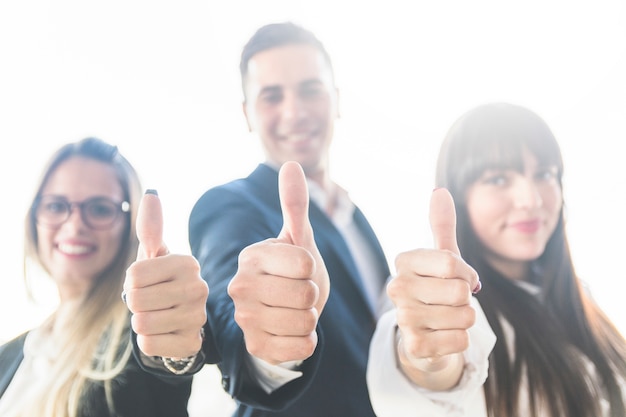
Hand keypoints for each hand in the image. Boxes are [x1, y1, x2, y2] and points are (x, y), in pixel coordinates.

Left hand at [124, 190, 208, 357]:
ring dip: (141, 322)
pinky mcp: (192, 343)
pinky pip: (149, 345)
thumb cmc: (160, 283)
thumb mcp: (153, 256)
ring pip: (142, 324)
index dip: (131, 281)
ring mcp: (198, 317)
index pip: (134, 275)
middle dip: (135, 303)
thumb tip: (151, 192)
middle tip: (151, 301)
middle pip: (136, 301)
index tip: (147, 282)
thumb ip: (151, 227)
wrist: (177, 319)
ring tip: (157, 316)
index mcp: (188, 263)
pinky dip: (149, 341)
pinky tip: (164, 333)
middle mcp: (199, 288)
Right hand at [227, 161, 329, 364]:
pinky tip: (292, 330)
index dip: (312, 268)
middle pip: (306, 295)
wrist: (285, 311)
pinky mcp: (255, 346)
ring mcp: (245, 319)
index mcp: (251, 256)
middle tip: (299, 292)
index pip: (305, 263)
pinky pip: (302, 347)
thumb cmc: (293, 270)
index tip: (299, 269)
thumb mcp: (297, 237)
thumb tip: (291, 165)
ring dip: (310, 317)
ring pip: (305, 322)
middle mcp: (240, 287)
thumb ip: (294, 204)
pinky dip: (307, 340)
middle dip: (312, 295)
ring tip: (296, 310)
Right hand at [387, 188, 480, 389]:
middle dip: (467, 299)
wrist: (424, 333)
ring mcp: (402, 318)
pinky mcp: (414, 346)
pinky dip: (461, 340)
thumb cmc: (436, 289)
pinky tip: (444, 336)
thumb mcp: (442, 257)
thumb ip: (441, 225)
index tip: (461, 278)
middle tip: (453, 302)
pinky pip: (460, 340)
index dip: (467, 274)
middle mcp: (397, 287)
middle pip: (461, 291)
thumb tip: (440, 191)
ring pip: (465, 317)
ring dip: (465, 320)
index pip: (452, 263)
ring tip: (448, 318)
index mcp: (404, 261)